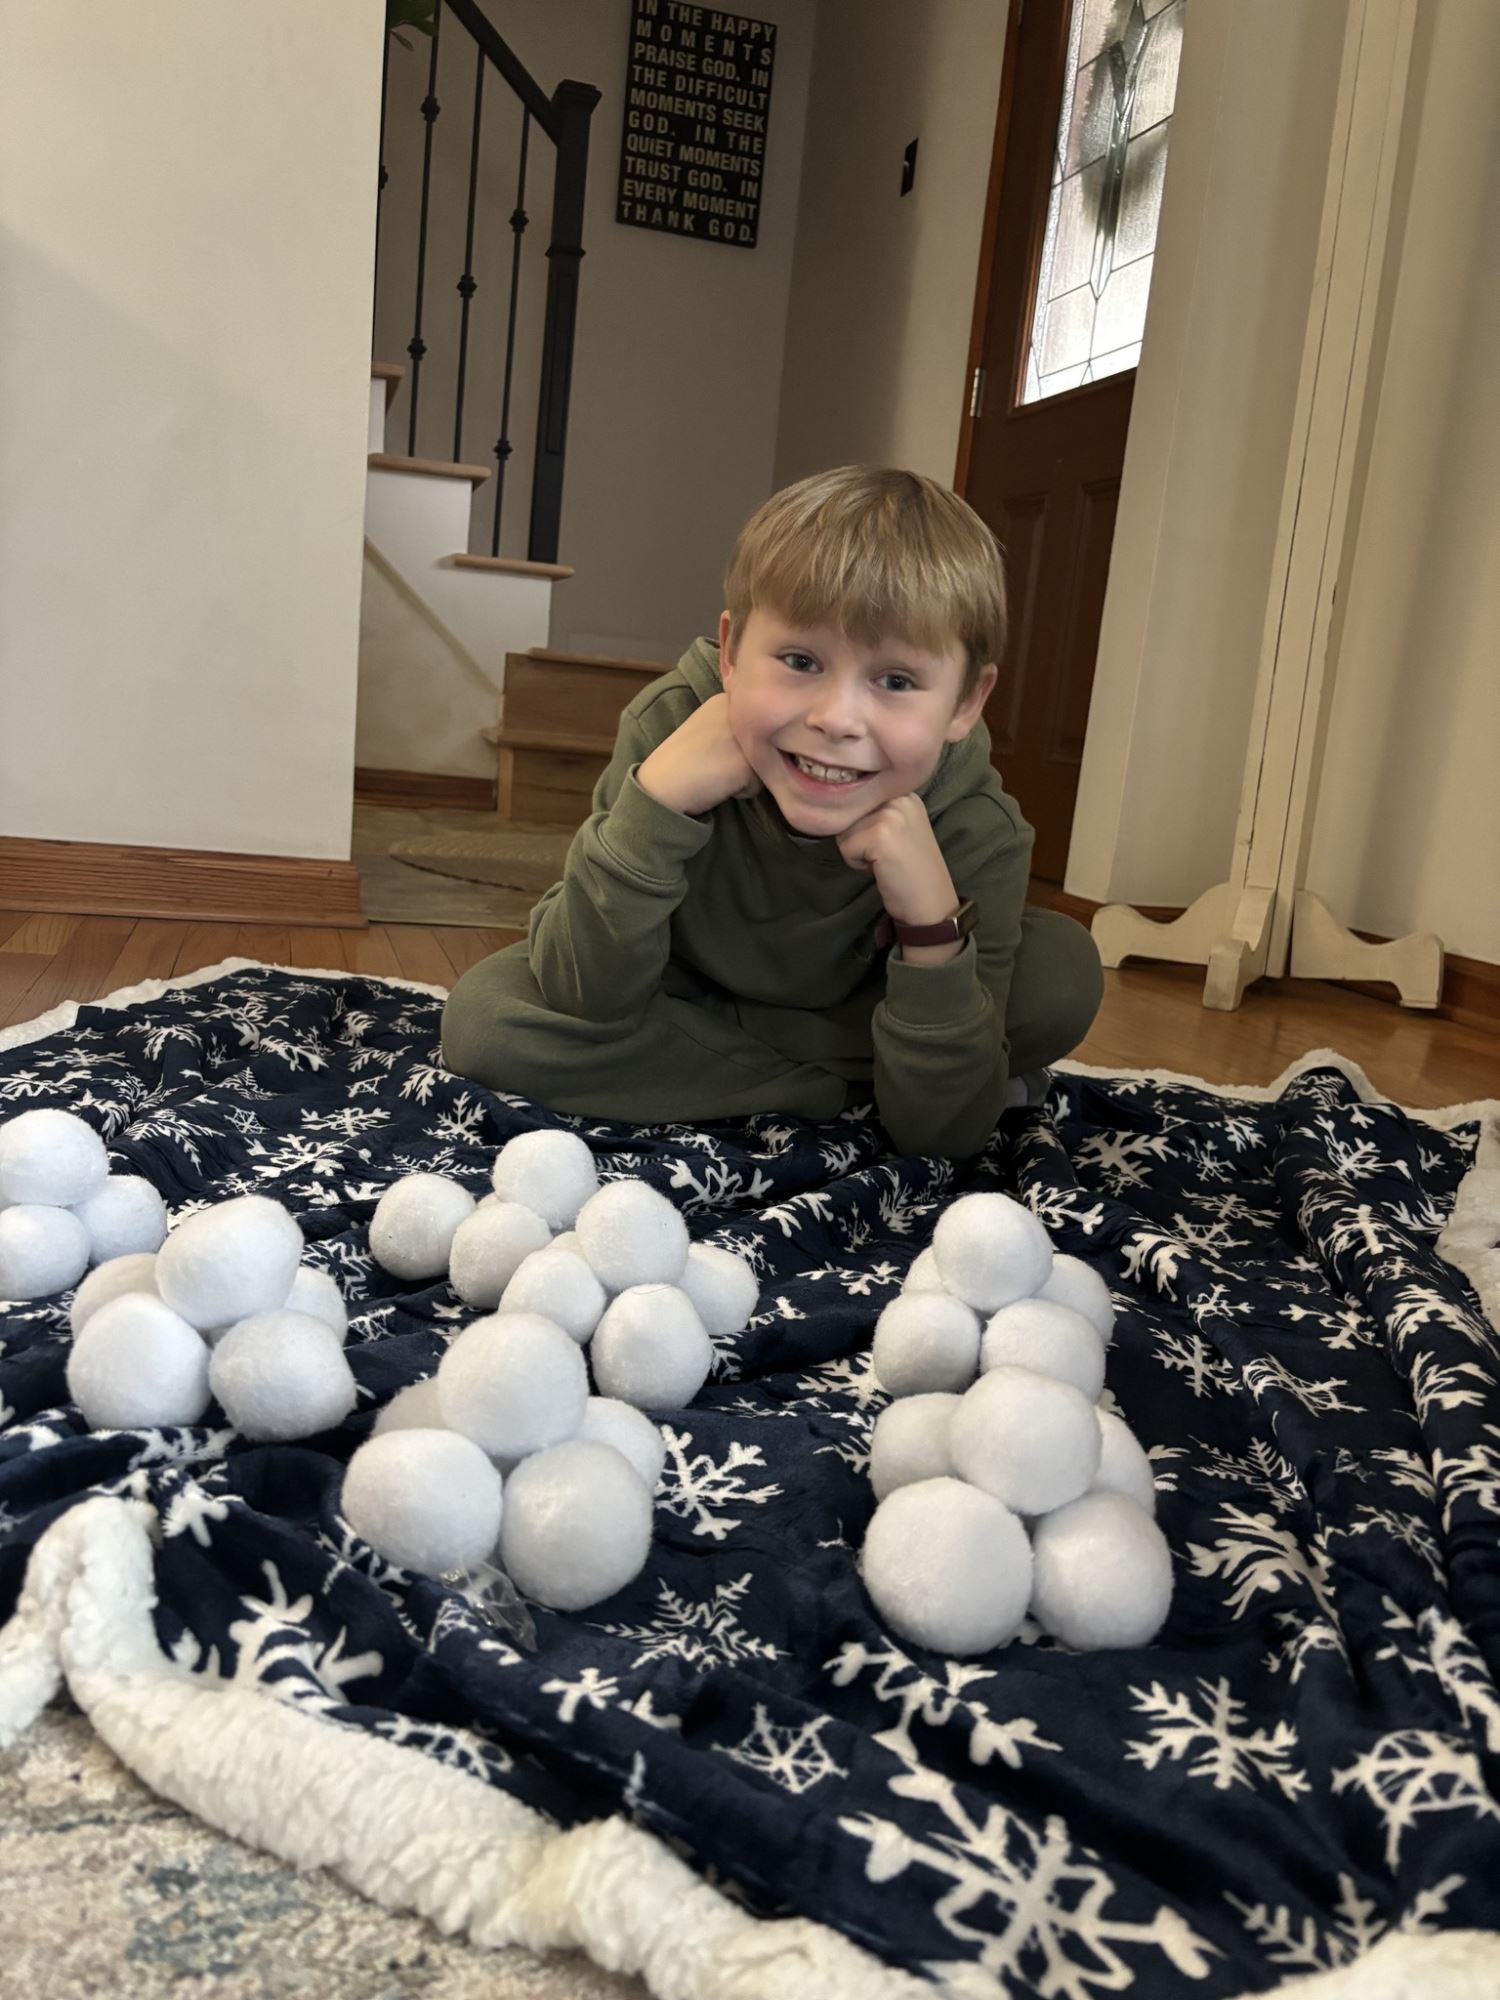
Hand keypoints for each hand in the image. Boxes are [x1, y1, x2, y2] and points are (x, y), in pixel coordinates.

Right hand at [637, 693, 762, 817]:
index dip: (742, 742)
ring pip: (765, 762)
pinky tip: (719, 784)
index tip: (717, 748)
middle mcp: (739, 712)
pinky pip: (759, 783)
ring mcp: (745, 736)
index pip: (758, 722)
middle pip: (765, 742)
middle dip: (747, 756)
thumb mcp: (707, 726)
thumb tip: (766, 737)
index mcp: (726, 699)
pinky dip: (743, 790)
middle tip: (716, 761)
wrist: (662, 782)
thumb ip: (733, 723)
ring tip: (718, 772)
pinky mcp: (748, 762)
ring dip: (747, 774)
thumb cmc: (682, 759)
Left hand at [837, 794, 961, 936]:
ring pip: (844, 830)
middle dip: (859, 837)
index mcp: (905, 793)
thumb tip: (837, 808)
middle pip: (850, 813)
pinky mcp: (879, 835)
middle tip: (887, 854)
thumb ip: (876, 812)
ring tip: (884, 860)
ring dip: (857, 850)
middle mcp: (899, 797)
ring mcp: (890, 814)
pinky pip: (845, 847)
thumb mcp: (900, 828)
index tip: (886, 843)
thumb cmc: (911, 870)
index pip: (861, 799)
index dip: (864, 825)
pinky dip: (857, 863)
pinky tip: (881, 868)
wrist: (931, 903)